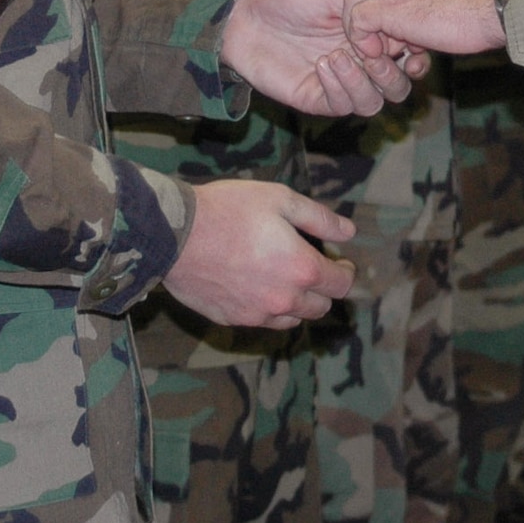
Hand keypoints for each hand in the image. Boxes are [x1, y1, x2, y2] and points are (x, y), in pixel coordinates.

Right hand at [161, 178, 355, 328]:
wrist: (175, 235)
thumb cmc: (229, 210)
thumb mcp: (281, 200)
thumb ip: (320, 219)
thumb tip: (349, 232)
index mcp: (301, 269)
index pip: (341, 284)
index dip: (346, 271)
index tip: (341, 261)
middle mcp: (283, 300)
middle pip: (320, 307)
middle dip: (324, 288)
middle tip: (313, 266)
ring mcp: (256, 314)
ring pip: (293, 319)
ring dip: (298, 302)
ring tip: (285, 277)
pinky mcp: (232, 320)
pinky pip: (263, 322)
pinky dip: (269, 309)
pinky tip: (258, 286)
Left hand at [221, 0, 423, 115]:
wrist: (246, 15)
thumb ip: (365, 14)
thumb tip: (391, 35)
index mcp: (370, 35)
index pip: (408, 54)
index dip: (416, 54)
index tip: (409, 46)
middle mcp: (360, 62)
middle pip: (397, 86)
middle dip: (392, 74)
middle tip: (372, 56)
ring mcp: (339, 83)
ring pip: (373, 102)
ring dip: (363, 82)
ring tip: (337, 56)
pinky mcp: (316, 98)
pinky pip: (342, 106)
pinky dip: (339, 88)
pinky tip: (322, 64)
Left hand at [343, 0, 505, 59]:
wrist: (501, 4)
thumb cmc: (494, 2)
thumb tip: (440, 10)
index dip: (398, 3)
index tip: (412, 27)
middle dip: (380, 16)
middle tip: (394, 42)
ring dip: (365, 28)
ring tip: (380, 50)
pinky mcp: (389, 6)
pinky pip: (358, 20)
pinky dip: (361, 38)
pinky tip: (377, 54)